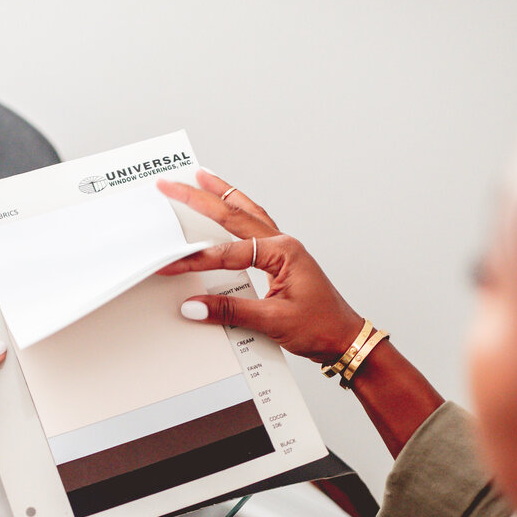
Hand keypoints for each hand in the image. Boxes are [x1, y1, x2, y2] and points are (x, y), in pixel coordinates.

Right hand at [157, 171, 364, 364]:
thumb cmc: (321, 326)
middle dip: (201, 197)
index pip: (229, 253)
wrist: (344, 338)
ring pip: (247, 213)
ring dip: (222, 195)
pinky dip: (237, 214)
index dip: (198, 260)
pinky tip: (227, 209)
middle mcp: (283, 245)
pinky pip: (253, 229)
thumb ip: (231, 312)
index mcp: (284, 253)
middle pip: (235, 214)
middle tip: (174, 184)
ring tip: (200, 178)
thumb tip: (196, 307)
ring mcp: (283, 251)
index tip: (172, 264)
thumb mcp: (273, 321)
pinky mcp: (281, 262)